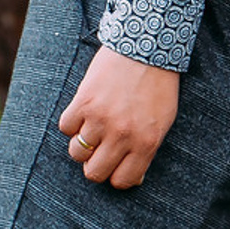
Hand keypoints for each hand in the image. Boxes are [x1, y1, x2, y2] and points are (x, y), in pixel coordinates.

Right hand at [56, 48, 180, 188]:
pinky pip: (66, 128)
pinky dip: (72, 123)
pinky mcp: (83, 103)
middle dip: (96, 166)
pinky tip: (85, 111)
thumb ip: (147, 149)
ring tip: (93, 128)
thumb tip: (133, 177)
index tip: (116, 166)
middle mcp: (123, 135)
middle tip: (100, 152)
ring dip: (83, 144)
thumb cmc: (158, 86)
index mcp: (147, 142)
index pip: (123, 181)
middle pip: (95, 173)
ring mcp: (101, 119)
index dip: (117, 177)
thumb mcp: (163, 121)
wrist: (146, 48)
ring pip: (77, 153)